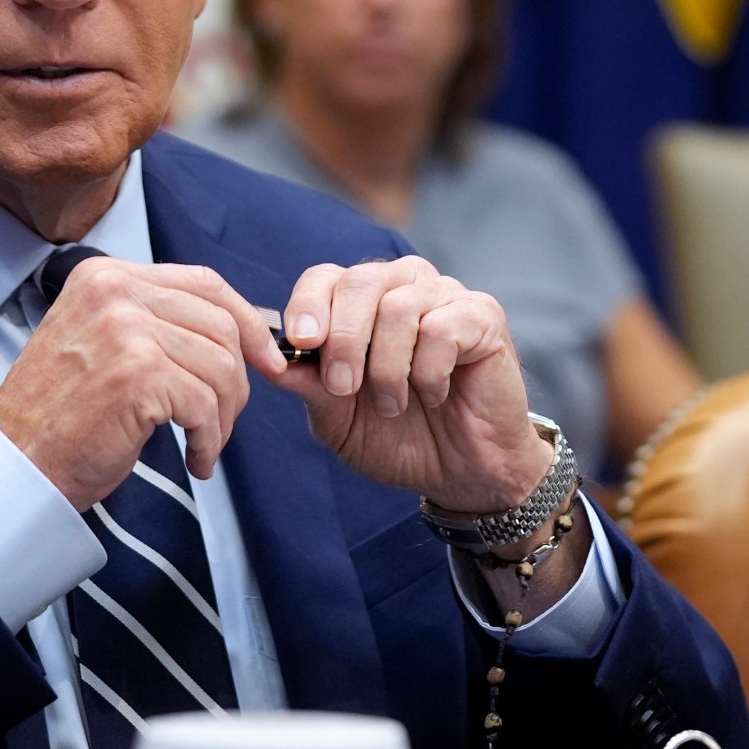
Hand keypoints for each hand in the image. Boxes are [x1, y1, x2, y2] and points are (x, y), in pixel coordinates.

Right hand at [0, 257, 279, 508]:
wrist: (16, 465)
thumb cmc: (61, 416)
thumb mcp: (102, 342)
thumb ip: (155, 322)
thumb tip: (235, 331)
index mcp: (107, 277)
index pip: (204, 283)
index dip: (246, 321)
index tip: (266, 358)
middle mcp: (116, 292)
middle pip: (220, 324)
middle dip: (237, 379)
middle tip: (223, 420)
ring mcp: (126, 330)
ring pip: (220, 367)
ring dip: (222, 417)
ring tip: (204, 444)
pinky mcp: (138, 374)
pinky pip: (205, 405)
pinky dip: (209, 439)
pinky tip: (194, 459)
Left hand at [270, 256, 554, 514]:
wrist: (461, 472)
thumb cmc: (399, 437)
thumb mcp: (338, 418)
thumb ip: (306, 384)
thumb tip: (266, 359)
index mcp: (362, 302)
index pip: (324, 277)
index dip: (307, 305)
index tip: (302, 343)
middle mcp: (402, 285)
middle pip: (359, 281)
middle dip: (343, 339)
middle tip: (343, 388)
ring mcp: (445, 295)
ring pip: (398, 307)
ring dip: (387, 368)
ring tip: (393, 404)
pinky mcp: (482, 316)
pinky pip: (441, 329)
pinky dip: (429, 372)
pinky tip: (435, 394)